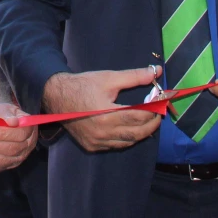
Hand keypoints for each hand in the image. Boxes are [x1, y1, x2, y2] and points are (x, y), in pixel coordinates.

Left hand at [0, 102, 36, 172]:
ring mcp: (16, 159)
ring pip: (0, 160)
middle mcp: (26, 147)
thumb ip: (6, 114)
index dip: (2, 135)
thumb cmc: (0, 114)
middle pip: (9, 150)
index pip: (20, 135)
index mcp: (29, 130)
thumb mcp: (3, 108)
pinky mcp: (4, 166)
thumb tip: (11, 121)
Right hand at [43, 67, 160, 151]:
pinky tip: (129, 129)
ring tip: (146, 122)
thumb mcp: (109, 77)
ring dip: (140, 133)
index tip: (160, 103)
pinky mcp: (91, 146)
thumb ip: (134, 76)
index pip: (140, 116)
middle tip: (158, 115)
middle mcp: (103, 132)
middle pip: (137, 133)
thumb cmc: (83, 85)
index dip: (154, 110)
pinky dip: (125, 139)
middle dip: (151, 125)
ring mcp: (97, 141)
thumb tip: (157, 71)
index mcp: (108, 114)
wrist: (56, 96)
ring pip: (127, 142)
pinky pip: (114, 146)